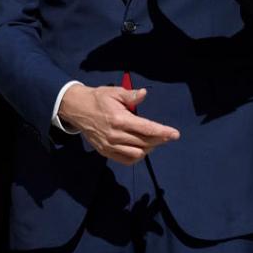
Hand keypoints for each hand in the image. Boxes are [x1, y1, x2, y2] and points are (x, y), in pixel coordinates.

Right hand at [57, 85, 180, 164]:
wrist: (77, 109)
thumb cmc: (98, 98)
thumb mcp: (114, 92)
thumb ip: (130, 95)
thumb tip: (144, 94)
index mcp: (119, 119)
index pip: (146, 129)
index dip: (163, 132)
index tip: (175, 134)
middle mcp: (115, 135)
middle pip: (145, 142)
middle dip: (159, 140)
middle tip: (167, 135)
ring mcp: (109, 146)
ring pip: (137, 153)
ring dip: (149, 148)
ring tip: (153, 140)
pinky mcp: (105, 152)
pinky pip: (126, 160)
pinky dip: (137, 156)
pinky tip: (142, 148)